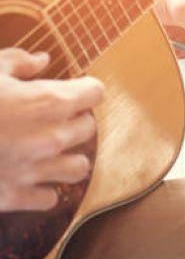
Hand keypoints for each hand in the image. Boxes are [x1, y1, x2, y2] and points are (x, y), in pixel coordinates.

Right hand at [0, 49, 103, 210]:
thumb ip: (17, 62)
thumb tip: (41, 60)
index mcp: (47, 102)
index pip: (94, 92)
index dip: (84, 88)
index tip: (74, 88)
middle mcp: (51, 138)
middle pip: (88, 128)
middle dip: (75, 119)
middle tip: (53, 116)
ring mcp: (35, 170)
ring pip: (79, 167)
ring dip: (67, 157)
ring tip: (49, 149)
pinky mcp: (15, 197)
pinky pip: (49, 198)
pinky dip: (42, 189)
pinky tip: (28, 177)